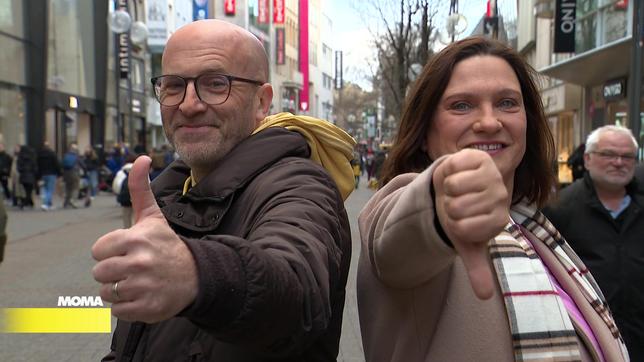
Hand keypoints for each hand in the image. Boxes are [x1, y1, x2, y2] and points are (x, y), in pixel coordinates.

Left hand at [92, 156, 197, 322]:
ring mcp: (144, 287)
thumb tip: (141, 158)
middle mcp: (140, 263)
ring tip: (138, 282)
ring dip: (119, 289)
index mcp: (136, 239)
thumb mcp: (153, 217)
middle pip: (99, 273)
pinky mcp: (147, 308)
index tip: (128, 250)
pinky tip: (143, 295)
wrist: (197, 276)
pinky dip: (127, 306)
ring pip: (106, 293)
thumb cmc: (167, 245)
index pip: (97, 250)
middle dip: (113, 271)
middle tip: (134, 268)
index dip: (110, 251)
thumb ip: (141, 189)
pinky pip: (117, 311)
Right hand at [432, 149, 509, 299]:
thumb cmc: (461, 216)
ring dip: (447, 190)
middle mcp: (501, 196)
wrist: (454, 188)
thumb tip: (485, 296)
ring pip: (454, 187)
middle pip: (457, 207)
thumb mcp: (467, 243)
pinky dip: (448, 173)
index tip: (462, 222)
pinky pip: (453, 169)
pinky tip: (457, 174)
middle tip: (457, 204)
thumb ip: (477, 268)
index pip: (463, 228)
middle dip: (449, 207)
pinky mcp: (478, 157)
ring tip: (456, 190)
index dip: (454, 226)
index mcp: (499, 219)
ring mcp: (492, 174)